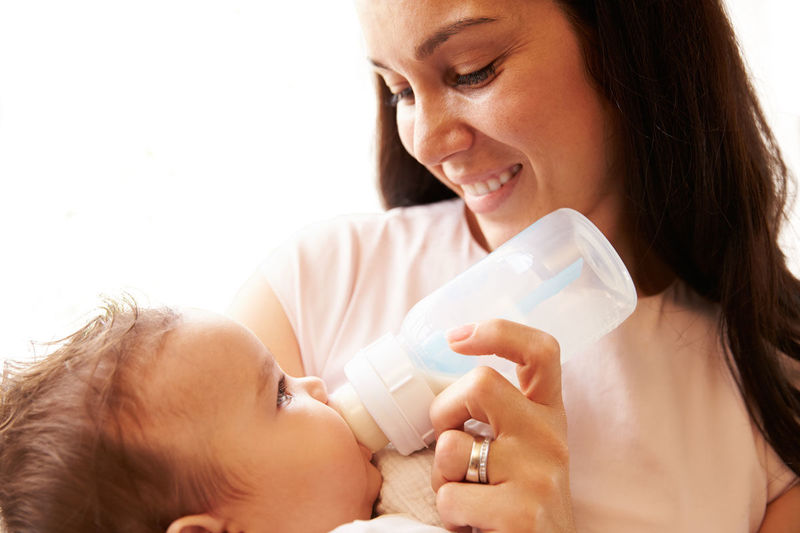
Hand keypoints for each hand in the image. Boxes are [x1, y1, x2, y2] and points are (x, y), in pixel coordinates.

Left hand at [430, 319, 575, 532]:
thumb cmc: (521, 502)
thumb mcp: (524, 450)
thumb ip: (500, 416)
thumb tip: (445, 382)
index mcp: (550, 416)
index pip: (541, 352)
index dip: (498, 332)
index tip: (456, 337)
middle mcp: (551, 439)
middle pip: (481, 383)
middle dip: (444, 411)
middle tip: (449, 443)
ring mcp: (539, 476)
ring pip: (451, 447)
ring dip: (442, 477)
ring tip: (468, 497)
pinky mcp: (521, 514)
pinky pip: (450, 497)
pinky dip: (449, 514)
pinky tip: (474, 525)